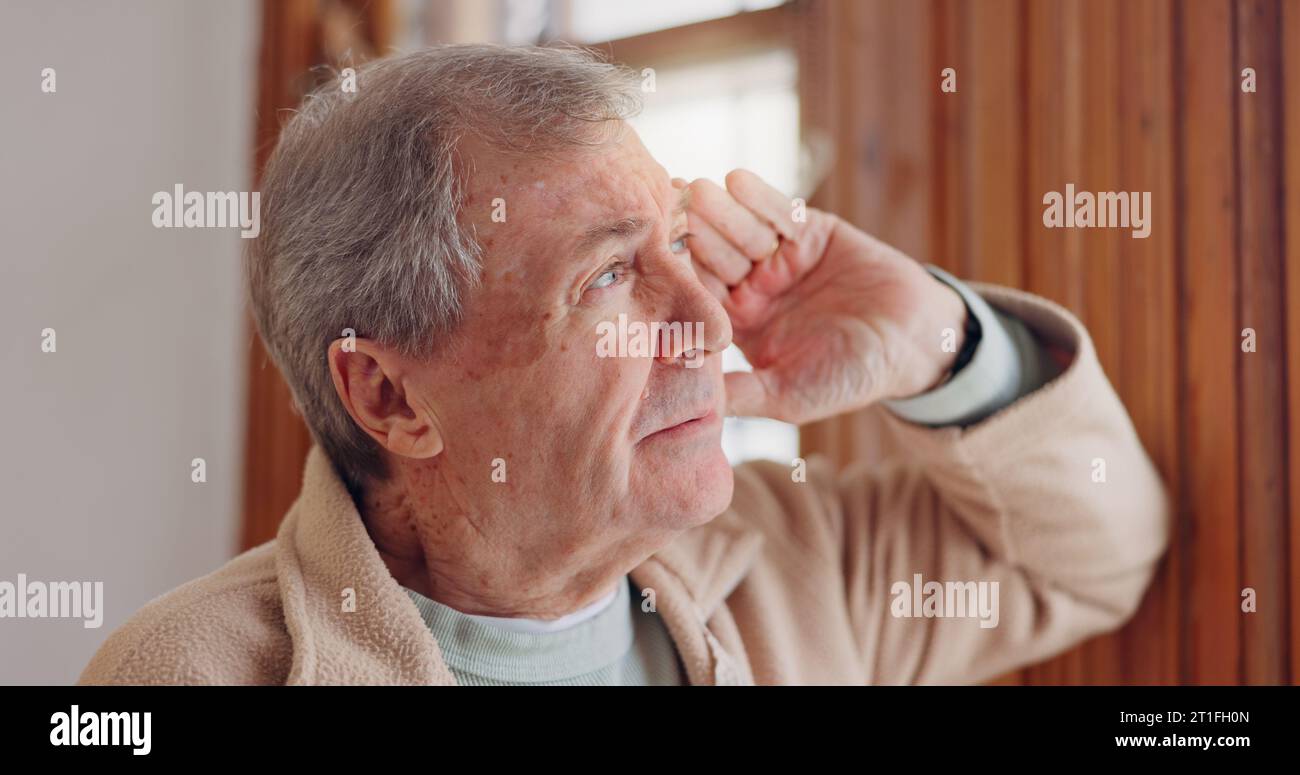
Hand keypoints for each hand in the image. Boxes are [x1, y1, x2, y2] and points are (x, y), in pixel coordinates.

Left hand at [682, 170, 968, 424]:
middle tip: (663, 214)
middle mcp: (752, 290)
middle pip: (715, 259)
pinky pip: (780, 213)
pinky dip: (760, 198)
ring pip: (742, 232)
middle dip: (693, 237)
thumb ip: (743, 395)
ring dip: (719, 212)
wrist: (915, 343)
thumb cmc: (851, 378)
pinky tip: (737, 180)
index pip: (702, 299)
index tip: (652, 264)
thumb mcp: (790, 396)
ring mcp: (778, 259)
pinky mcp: (809, 232)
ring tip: (695, 190)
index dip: (680, 282)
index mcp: (738, 326)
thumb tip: (693, 409)